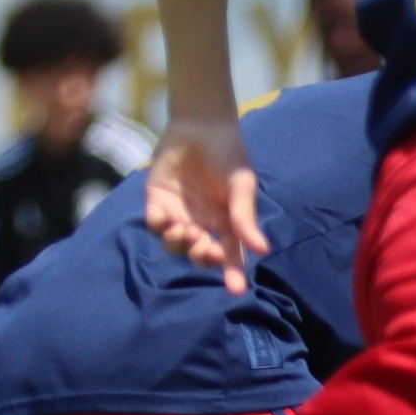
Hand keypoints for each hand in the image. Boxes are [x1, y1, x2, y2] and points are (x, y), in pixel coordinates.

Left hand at [145, 112, 267, 287]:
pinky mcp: (157, 200)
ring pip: (174, 243)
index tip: (237, 291)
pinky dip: (157, 225)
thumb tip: (262, 250)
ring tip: (182, 230)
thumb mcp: (241, 185)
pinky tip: (165, 217)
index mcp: (228, 221)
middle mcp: (204, 222)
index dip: (234, 274)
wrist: (201, 123)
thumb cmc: (229, 152)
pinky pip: (154, 223)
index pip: (232, 254)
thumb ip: (245, 217)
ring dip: (178, 244)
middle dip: (202, 256)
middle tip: (204, 247)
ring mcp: (179, 213)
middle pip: (200, 253)